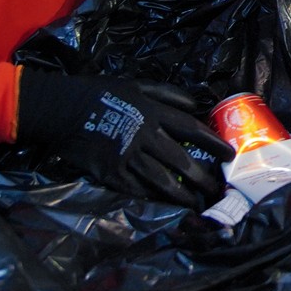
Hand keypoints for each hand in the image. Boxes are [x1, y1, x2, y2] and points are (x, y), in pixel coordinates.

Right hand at [17, 73, 231, 205]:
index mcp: (153, 112)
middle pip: (181, 159)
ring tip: (198, 204)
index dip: (212, 142)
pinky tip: (167, 205)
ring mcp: (128, 156)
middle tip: (218, 189)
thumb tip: (194, 105)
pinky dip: (154, 197)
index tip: (228, 154)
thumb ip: (166, 94)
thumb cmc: (99, 93)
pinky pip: (138, 188)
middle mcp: (145, 135)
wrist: (62, 109)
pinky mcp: (111, 172)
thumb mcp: (135, 85)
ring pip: (162, 179)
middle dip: (202, 176)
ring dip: (182, 194)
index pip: (191, 128)